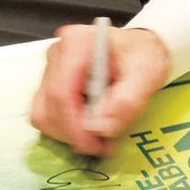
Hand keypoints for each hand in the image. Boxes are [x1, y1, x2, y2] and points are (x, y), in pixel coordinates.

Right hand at [30, 25, 171, 156]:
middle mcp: (58, 54)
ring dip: (67, 132)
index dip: (73, 126)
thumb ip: (126, 101)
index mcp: (77, 44)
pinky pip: (47, 113)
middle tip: (101, 144)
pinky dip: (65, 127)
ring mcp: (51, 68)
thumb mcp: (145, 76)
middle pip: (49, 106)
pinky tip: (87, 124)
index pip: (61, 92)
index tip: (92, 145)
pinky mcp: (50, 82)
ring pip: (44, 113)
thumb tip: (100, 127)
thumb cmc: (142, 56)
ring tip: (97, 133)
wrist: (141, 48)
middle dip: (73, 132)